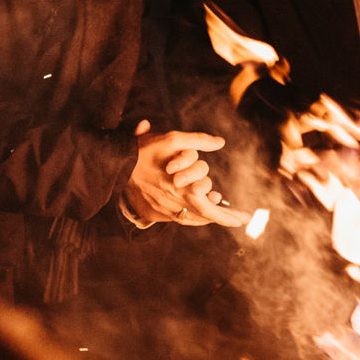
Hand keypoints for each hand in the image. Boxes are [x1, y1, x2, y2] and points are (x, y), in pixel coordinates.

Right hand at [122, 121, 243, 225]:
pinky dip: (189, 216)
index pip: (213, 213)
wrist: (115, 166)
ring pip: (191, 220)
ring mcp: (162, 212)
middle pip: (205, 217)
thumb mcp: (173, 140)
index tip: (244, 219)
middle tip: (236, 216)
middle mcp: (174, 207)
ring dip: (205, 216)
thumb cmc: (145, 151)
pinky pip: (176, 219)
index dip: (230, 218)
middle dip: (221, 215)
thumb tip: (220, 141)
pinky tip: (194, 210)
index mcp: (184, 193)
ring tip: (217, 209)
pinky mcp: (152, 214)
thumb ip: (199, 140)